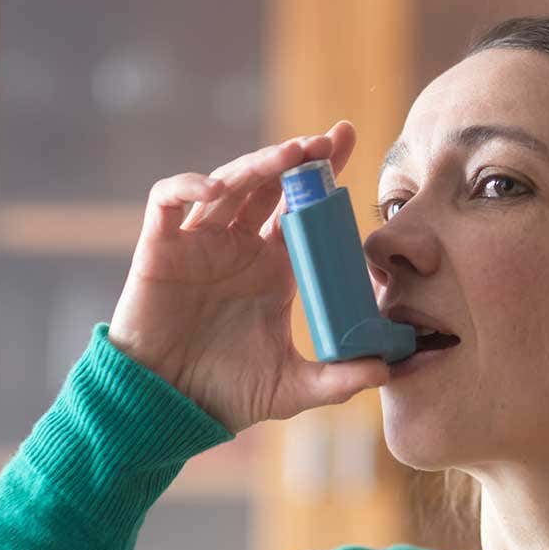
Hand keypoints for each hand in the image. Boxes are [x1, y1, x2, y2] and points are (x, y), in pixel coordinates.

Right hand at [107, 120, 387, 432]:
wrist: (167, 408)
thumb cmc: (226, 394)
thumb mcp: (292, 388)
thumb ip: (339, 380)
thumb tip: (387, 371)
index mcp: (274, 267)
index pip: (304, 210)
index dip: (323, 174)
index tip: (349, 142)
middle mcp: (240, 247)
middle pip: (270, 185)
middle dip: (298, 158)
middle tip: (329, 141)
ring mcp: (200, 244)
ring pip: (228, 184)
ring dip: (258, 165)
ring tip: (292, 155)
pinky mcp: (160, 249)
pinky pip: (167, 201)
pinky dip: (187, 187)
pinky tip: (215, 190)